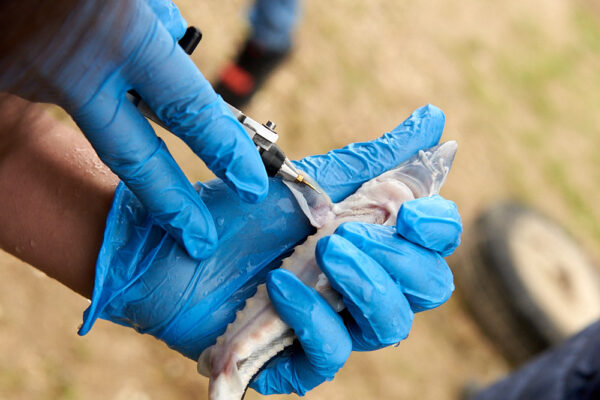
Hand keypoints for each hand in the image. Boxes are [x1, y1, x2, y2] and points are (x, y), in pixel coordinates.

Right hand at [0, 0, 267, 259]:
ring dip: (108, 96)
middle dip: (171, 203)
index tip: (251, 184)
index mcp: (121, 34)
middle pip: (133, 157)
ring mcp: (32, 80)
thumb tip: (173, 50)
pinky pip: (55, 87)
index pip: (190, 110)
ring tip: (95, 52)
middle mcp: (75, 70)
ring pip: (92, 109)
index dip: (225, 151)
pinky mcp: (6, 79)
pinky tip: (63, 45)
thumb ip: (155, 25)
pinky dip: (73, 75)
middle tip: (199, 238)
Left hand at [77, 105, 460, 394]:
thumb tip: (435, 118)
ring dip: (366, 286)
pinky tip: (281, 288)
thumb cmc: (238, 214)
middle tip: (350, 234)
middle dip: (400, 260)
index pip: (433, 244)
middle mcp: (363, 285)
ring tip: (326, 251)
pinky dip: (313, 318)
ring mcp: (333, 324)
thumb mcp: (308, 180)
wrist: (168, 244)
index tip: (412, 212)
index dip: (437, 228)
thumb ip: (373, 158)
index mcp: (372, 241)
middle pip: (426, 288)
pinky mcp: (296, 360)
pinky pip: (331, 354)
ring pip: (390, 326)